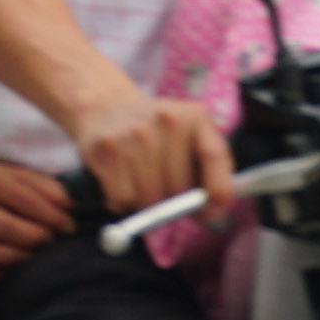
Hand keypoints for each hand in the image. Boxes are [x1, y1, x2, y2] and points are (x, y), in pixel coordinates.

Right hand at [0, 156, 74, 282]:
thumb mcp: (17, 175)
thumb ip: (45, 187)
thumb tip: (70, 206)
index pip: (24, 200)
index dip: (52, 216)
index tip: (69, 226)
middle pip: (3, 226)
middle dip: (36, 237)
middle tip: (51, 241)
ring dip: (14, 256)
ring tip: (32, 255)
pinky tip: (9, 269)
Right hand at [62, 73, 234, 218]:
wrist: (103, 104)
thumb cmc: (156, 136)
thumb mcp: (189, 140)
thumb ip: (209, 172)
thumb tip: (211, 215)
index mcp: (195, 117)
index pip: (214, 156)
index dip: (217, 192)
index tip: (210, 210)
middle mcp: (166, 120)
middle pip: (180, 190)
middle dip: (173, 202)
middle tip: (162, 188)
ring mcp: (135, 132)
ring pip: (150, 199)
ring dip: (145, 202)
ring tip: (138, 181)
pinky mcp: (107, 147)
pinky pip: (123, 198)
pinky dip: (121, 201)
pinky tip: (120, 180)